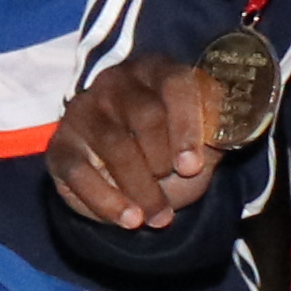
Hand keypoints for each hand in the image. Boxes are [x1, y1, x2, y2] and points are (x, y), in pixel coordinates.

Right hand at [47, 50, 233, 232]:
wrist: (134, 180)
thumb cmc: (172, 152)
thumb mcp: (203, 144)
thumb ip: (217, 136)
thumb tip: (228, 132)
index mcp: (159, 71)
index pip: (176, 84)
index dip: (187, 125)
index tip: (192, 165)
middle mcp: (118, 82)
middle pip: (144, 114)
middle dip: (163, 159)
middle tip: (173, 184)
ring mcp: (86, 111)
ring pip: (113, 144)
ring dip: (140, 187)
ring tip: (158, 217)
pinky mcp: (61, 145)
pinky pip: (80, 172)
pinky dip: (106, 201)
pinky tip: (128, 219)